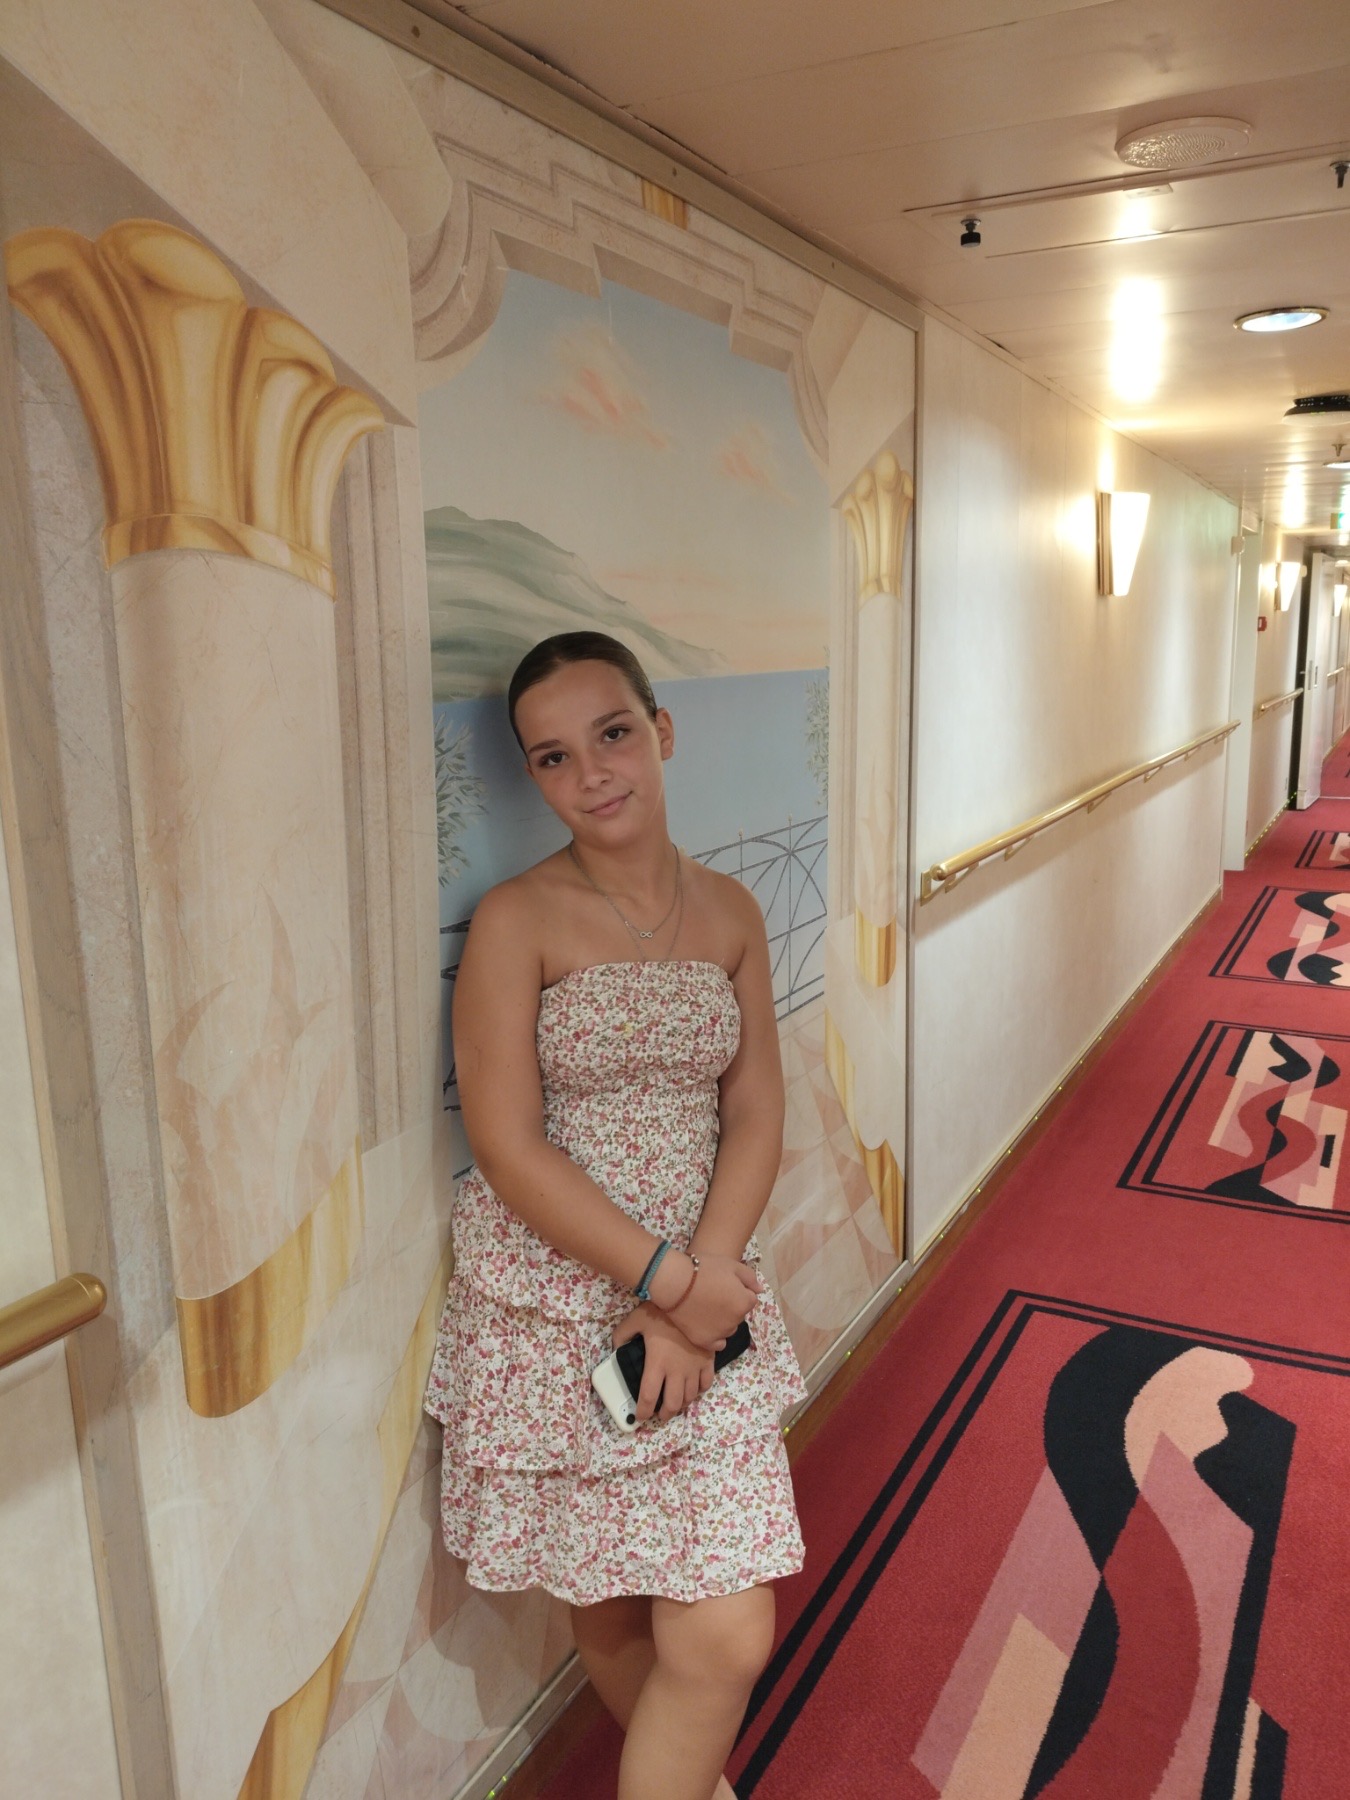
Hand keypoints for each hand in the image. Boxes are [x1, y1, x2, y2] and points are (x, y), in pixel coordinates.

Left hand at [612, 1305, 714, 1423]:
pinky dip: (699, 1390)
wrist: (688, 1299)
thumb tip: (615, 1349)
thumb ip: (621, 1336)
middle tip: (660, 1414)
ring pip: (690, 1397)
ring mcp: (695, 1367)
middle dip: (665, 1414)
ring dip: (682, 1404)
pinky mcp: (708, 1360)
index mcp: (657, 1364)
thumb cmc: (660, 1311)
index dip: (643, 1411)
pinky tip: (693, 1387)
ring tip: (675, 1402)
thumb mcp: (634, 1320)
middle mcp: (676, 1371)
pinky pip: (706, 1383)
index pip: (649, 1397)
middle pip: (673, 1404)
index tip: (640, 1416)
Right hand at [650, 1251, 763, 1351]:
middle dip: (731, 1305)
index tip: (723, 1284)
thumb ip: (750, 1278)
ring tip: (706, 1308)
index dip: (738, 1289)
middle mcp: (736, 1321)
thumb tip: (759, 1290)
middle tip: (713, 1294)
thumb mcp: (732, 1265)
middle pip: (739, 1314)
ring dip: (723, 1320)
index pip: (750, 1298)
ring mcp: (721, 1333)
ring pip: (729, 1328)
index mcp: (745, 1302)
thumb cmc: (705, 1269)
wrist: (675, 1282)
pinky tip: (707, 1326)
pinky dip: (716, 1337)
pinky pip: (718, 1344)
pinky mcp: (705, 1342)